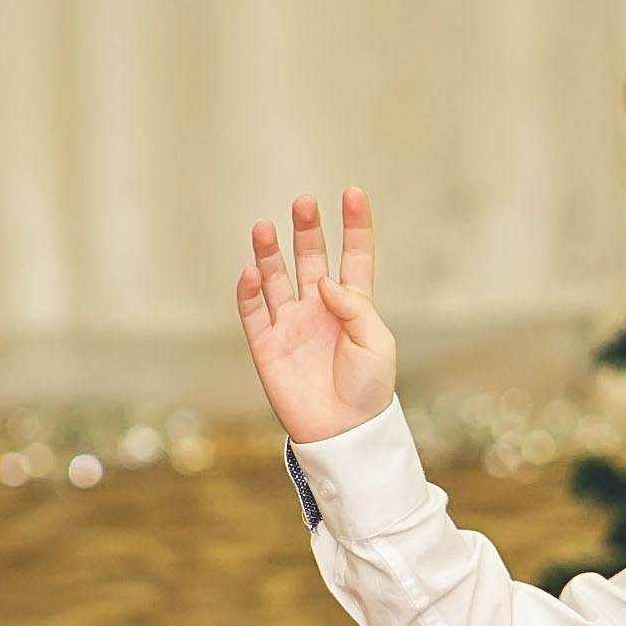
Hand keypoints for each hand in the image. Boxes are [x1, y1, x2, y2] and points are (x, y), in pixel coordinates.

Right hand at [236, 188, 397, 442]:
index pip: (354, 256)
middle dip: (307, 230)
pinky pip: (253, 312)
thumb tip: (323, 281)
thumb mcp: (376, 344)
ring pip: (276, 278)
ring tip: (264, 227)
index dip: (354, 225)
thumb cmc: (369, 389)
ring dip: (269, 253)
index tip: (352, 193)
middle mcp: (319, 308)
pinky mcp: (267, 345)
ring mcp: (291, 324)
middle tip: (304, 202)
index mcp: (353, 305)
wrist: (344, 432)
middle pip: (311, 258)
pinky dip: (249, 291)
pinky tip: (251, 271)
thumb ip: (354, 308)